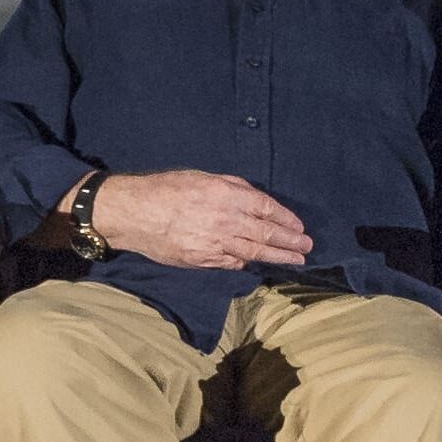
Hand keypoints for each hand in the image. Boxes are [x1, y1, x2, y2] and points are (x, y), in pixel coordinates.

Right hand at [87, 171, 313, 270]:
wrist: (134, 212)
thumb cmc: (166, 189)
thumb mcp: (202, 177)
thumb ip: (232, 187)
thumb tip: (255, 200)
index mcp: (226, 194)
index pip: (265, 208)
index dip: (285, 218)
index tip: (299, 226)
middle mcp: (225, 219)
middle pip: (265, 233)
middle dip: (290, 241)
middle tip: (307, 247)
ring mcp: (215, 243)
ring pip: (254, 252)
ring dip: (278, 257)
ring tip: (296, 260)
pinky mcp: (203, 259)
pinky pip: (231, 263)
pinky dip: (247, 263)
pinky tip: (259, 264)